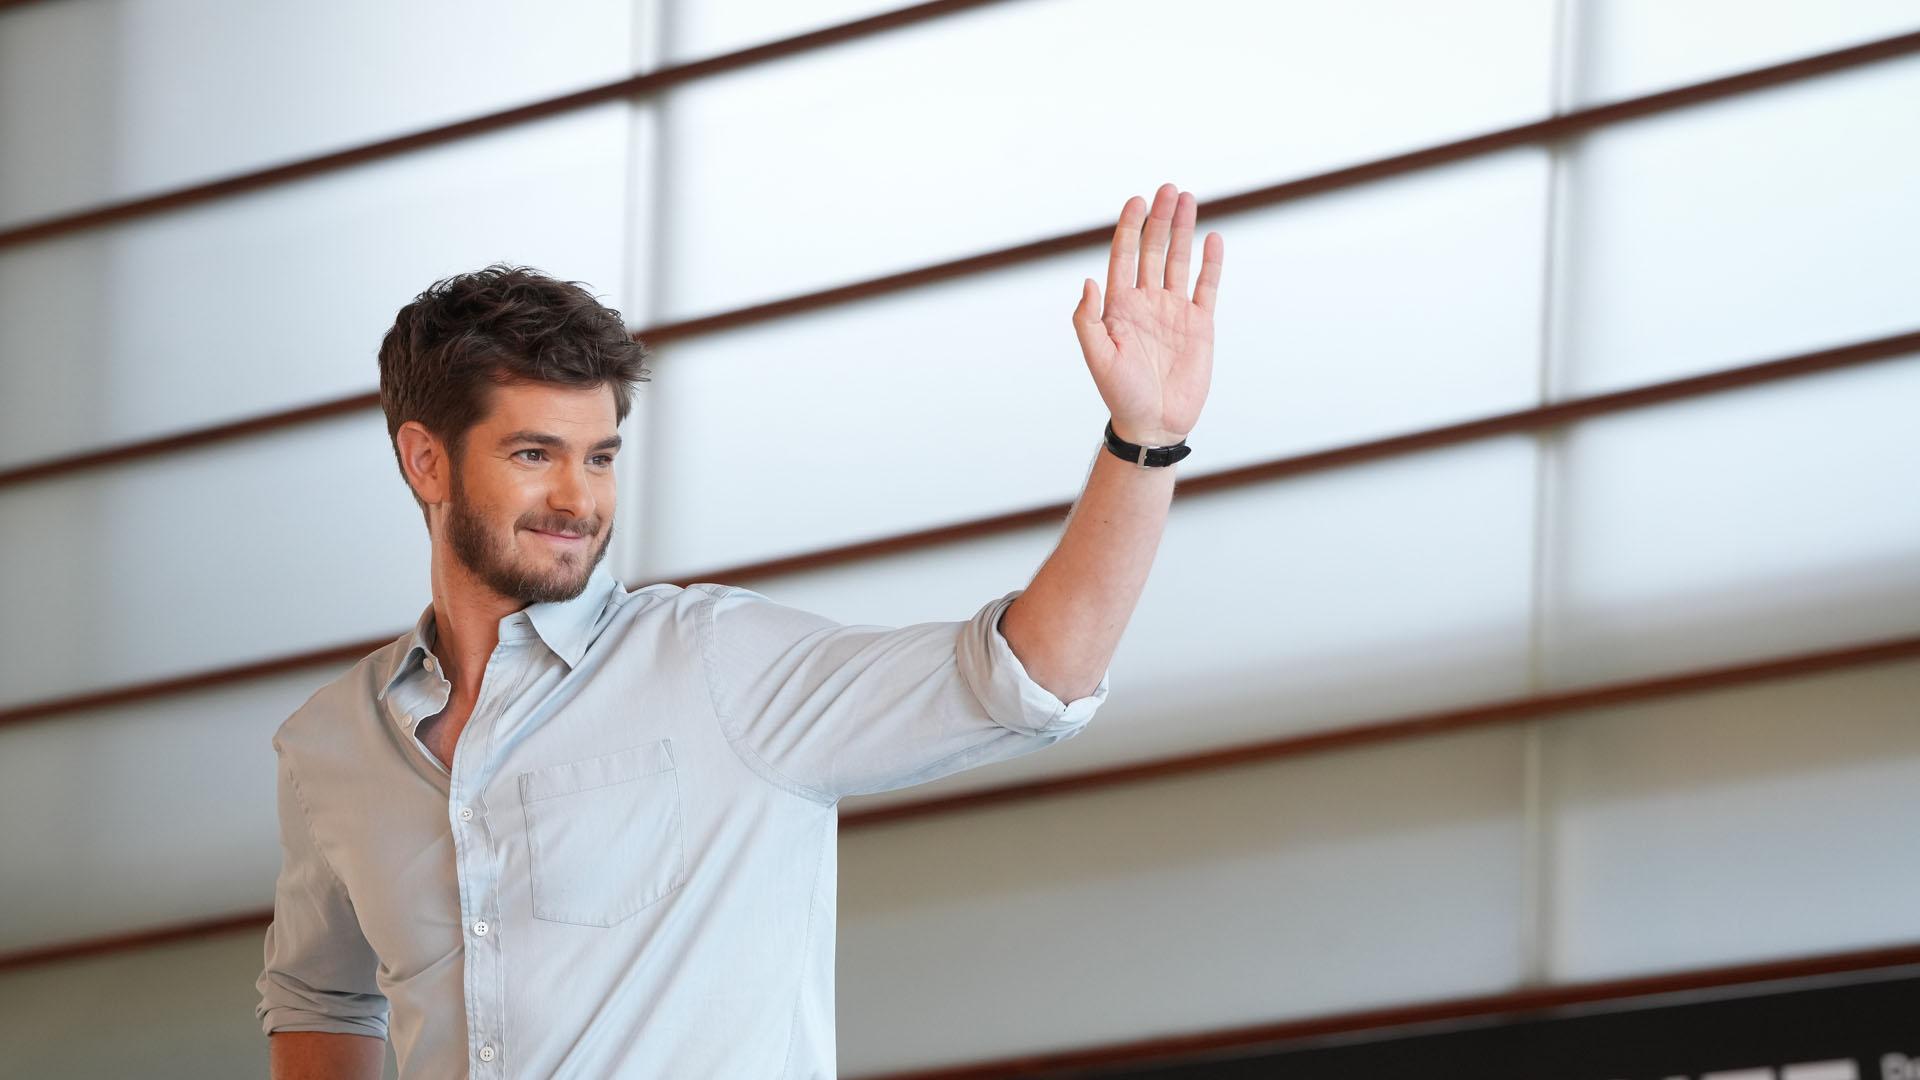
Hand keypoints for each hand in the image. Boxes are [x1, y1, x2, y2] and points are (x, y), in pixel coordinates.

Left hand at [1071, 182, 1223, 446]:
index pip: (1124, 256)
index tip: (1137, 201)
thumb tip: (1089, 280)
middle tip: (1168, 189)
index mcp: (1119, 306)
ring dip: (1183, 230)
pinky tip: (1213, 239)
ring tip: (1187, 199)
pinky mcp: (1200, 324)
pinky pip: (1207, 287)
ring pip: (1180, 261)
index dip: (1129, 228)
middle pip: (1154, 250)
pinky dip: (1211, 263)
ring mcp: (1174, 311)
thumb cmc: (1120, 394)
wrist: (1154, 423)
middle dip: (1160, 219)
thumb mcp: (1097, 357)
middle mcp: (1146, 302)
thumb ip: (1088, 320)